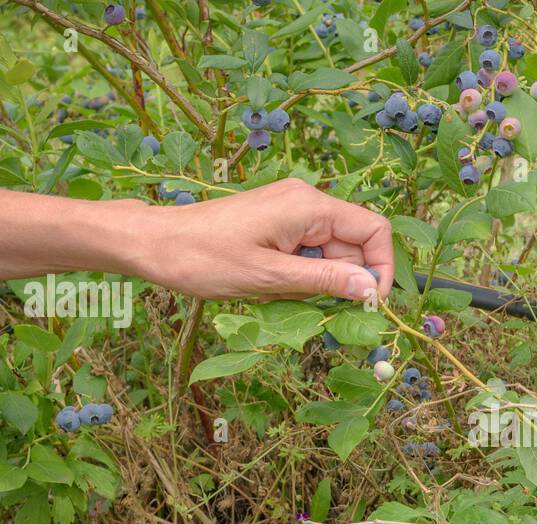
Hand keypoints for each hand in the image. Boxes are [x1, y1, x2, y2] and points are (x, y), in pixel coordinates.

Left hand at [136, 177, 393, 302]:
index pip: (373, 229)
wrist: (154, 244)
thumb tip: (370, 288)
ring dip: (321, 280)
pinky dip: (303, 274)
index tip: (369, 302)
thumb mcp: (270, 277)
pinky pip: (308, 250)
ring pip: (331, 250)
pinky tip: (277, 287)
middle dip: (345, 278)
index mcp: (308, 206)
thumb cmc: (205, 259)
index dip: (381, 267)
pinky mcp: (277, 223)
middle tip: (320, 309)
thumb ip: (324, 279)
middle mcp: (305, 201)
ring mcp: (290, 211)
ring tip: (286, 295)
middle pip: (354, 243)